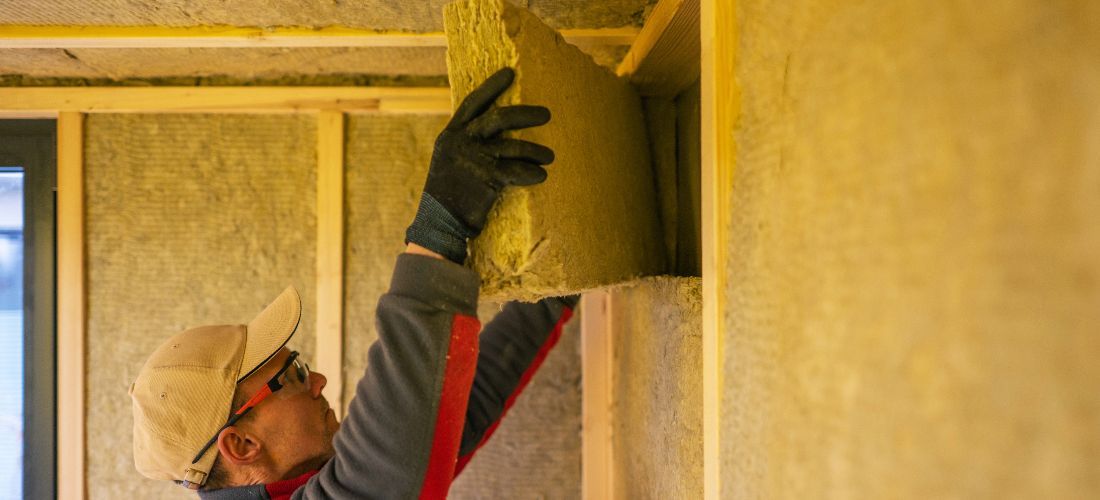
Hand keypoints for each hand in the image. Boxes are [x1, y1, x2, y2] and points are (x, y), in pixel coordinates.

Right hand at [405, 67, 554, 263]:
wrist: (438, 221)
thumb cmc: (449, 193)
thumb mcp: (450, 159)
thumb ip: (467, 142)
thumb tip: (495, 130)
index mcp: (451, 134)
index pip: (474, 102)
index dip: (492, 86)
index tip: (510, 72)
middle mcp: (461, 141)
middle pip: (499, 118)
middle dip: (526, 114)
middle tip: (546, 114)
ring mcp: (473, 158)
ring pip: (514, 146)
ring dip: (536, 151)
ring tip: (550, 156)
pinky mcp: (486, 178)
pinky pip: (517, 171)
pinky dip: (532, 172)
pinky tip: (541, 175)